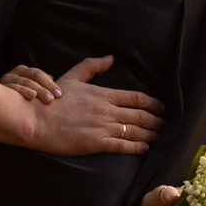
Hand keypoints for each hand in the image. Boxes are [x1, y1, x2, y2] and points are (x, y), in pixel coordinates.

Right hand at [0, 64, 60, 102]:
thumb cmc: (17, 99)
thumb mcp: (30, 90)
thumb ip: (41, 85)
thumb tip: (52, 78)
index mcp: (23, 72)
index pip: (38, 74)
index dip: (49, 83)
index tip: (60, 95)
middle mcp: (14, 74)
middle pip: (32, 77)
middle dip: (45, 88)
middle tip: (54, 99)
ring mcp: (5, 81)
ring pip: (24, 82)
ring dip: (37, 90)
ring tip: (48, 99)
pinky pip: (12, 88)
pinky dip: (22, 91)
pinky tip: (31, 96)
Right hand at [28, 56, 165, 155]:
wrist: (35, 120)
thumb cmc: (51, 99)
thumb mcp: (71, 77)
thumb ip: (92, 66)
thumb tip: (110, 58)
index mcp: (102, 94)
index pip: (136, 97)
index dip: (154, 103)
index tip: (164, 107)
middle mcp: (106, 110)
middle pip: (141, 115)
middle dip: (158, 120)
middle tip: (170, 125)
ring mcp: (102, 127)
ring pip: (135, 130)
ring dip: (152, 134)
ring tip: (163, 137)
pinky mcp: (96, 143)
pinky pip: (123, 146)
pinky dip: (137, 147)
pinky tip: (147, 148)